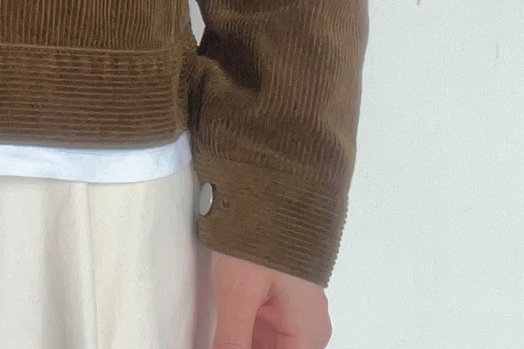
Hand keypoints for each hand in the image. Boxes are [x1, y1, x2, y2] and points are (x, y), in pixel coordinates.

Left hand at [209, 250, 332, 348]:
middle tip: (217, 339)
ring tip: (216, 336)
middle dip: (242, 347)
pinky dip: (240, 336)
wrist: (266, 190)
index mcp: (306, 334)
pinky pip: (261, 333)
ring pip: (265, 345)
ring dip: (240, 342)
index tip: (224, 345)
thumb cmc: (260, 238)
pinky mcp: (278, 303)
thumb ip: (232, 339)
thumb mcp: (238, 294)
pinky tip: (221, 335)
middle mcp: (306, 330)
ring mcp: (293, 316)